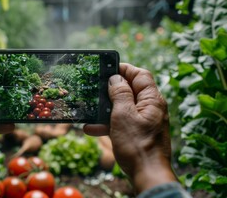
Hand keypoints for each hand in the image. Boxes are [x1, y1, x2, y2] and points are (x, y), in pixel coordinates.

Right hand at [84, 63, 175, 192]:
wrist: (147, 175)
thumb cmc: (137, 145)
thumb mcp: (123, 115)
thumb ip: (119, 94)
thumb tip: (115, 78)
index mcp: (152, 100)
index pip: (141, 75)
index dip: (125, 69)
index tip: (109, 67)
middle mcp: (151, 108)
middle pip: (131, 90)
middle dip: (111, 90)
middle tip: (96, 87)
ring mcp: (144, 121)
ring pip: (123, 107)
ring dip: (106, 109)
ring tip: (90, 111)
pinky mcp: (138, 133)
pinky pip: (122, 122)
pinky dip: (108, 124)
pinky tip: (91, 129)